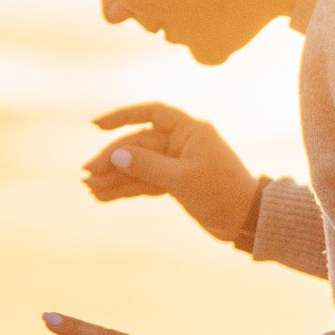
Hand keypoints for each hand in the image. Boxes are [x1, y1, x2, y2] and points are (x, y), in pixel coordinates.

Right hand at [81, 106, 257, 245]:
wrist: (246, 221)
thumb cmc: (222, 193)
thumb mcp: (183, 179)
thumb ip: (148, 165)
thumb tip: (115, 154)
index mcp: (190, 131)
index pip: (151, 114)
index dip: (123, 116)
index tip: (96, 126)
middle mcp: (182, 143)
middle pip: (139, 145)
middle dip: (112, 159)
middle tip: (88, 175)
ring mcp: (177, 164)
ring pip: (139, 166)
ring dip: (115, 177)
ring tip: (90, 189)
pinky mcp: (175, 184)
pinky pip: (145, 182)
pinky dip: (127, 189)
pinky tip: (105, 197)